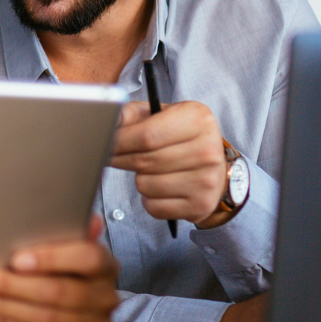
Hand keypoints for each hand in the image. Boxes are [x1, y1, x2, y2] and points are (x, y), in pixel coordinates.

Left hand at [0, 216, 118, 321]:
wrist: (69, 304)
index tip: (16, 259)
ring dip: (4, 307)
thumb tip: (74, 215)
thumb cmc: (60, 266)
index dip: (51, 258)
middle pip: (59, 292)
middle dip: (10, 286)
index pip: (86, 257)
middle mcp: (106, 296)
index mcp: (105, 263)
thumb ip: (61, 230)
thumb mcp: (62, 245)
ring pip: (48, 319)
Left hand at [109, 100, 227, 224]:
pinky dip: (149, 199)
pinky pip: (154, 207)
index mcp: (197, 119)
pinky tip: (160, 188)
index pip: (146, 136)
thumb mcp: (161, 115)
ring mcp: (206, 180)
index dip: (119, 142)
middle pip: (144, 161)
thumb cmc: (180, 137)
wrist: (215, 167)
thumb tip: (110, 119)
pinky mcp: (200, 205)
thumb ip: (132, 114)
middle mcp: (207, 150)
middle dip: (121, 160)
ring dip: (138, 180)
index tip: (105, 143)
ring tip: (149, 171)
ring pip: (145, 185)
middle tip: (114, 157)